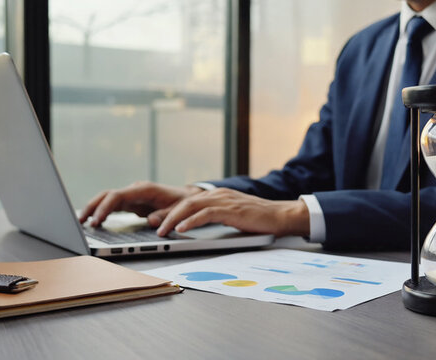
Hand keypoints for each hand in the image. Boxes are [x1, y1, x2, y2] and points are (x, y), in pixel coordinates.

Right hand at [79, 181, 201, 226]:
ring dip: (94, 209)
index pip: (118, 196)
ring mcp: (133, 196)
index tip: (96, 221)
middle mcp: (136, 190)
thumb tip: (152, 222)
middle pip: (108, 195)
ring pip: (108, 199)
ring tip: (82, 222)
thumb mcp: (179, 210)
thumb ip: (165, 215)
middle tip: (81, 221)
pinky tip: (95, 222)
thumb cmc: (185, 204)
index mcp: (145, 190)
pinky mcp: (133, 203)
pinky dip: (103, 212)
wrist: (190, 198)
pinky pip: (113, 205)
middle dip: (93, 207)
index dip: (105, 208)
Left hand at [151, 188, 309, 237]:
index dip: (170, 211)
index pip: (188, 201)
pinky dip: (191, 221)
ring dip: (174, 219)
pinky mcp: (231, 209)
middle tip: (154, 227)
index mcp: (217, 195)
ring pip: (191, 206)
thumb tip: (198, 226)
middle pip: (184, 202)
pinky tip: (182, 229)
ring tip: (163, 230)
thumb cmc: (259, 219)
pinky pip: (205, 214)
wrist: (280, 216)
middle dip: (166, 215)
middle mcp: (218, 194)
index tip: (156, 221)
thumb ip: (216, 217)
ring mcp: (224, 200)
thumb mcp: (232, 216)